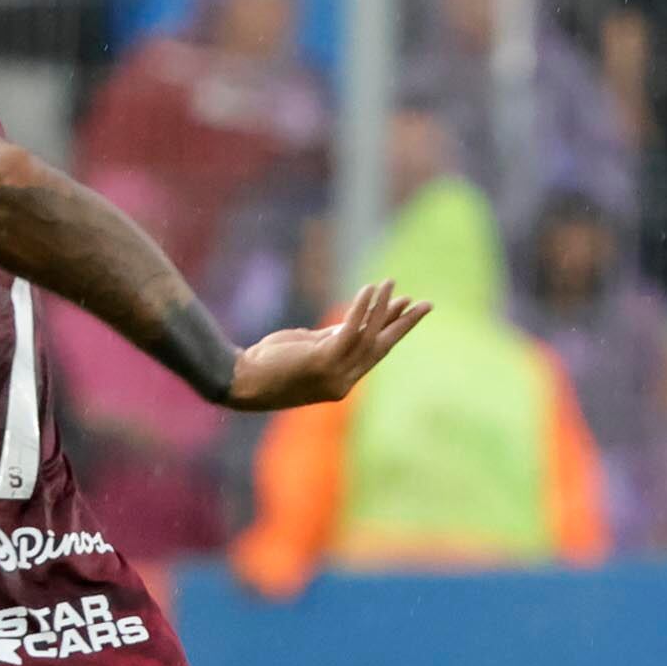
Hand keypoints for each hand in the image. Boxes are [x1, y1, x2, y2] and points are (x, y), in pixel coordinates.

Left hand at [222, 280, 431, 411]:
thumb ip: (332, 338)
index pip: (375, 353)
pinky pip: (350, 333)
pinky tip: (368, 291)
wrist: (240, 381)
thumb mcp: (307, 349)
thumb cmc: (267, 364)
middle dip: (404, 324)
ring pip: (368, 337)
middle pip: (382, 347)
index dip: (393, 330)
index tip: (409, 310)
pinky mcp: (323, 364)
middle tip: (426, 303)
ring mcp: (334, 375)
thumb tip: (357, 322)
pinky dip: (361, 311)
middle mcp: (343, 381)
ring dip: (381, 308)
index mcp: (341, 380)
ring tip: (389, 283)